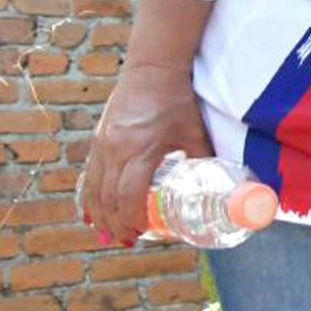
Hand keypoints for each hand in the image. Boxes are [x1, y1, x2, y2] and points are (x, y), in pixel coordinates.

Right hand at [80, 63, 212, 245]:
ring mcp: (102, 145)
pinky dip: (90, 197)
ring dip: (100, 215)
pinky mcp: (97, 140)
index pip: (130, 196)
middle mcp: (114, 150)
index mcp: (140, 150)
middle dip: (116, 224)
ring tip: (110, 233)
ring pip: (93, 190)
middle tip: (128, 240)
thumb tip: (221, 182)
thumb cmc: (176, 99)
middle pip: (108, 199)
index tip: (142, 233)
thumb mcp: (194, 130)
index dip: (133, 219)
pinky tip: (94, 212)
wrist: (151, 70)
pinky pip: (88, 176)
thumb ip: (203, 157)